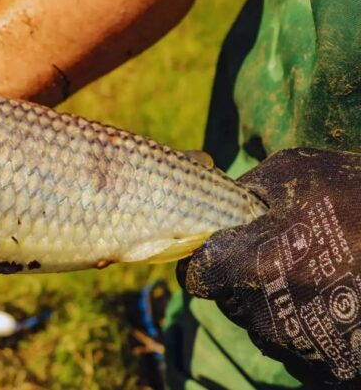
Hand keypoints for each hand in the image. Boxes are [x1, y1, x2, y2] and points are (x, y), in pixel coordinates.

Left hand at [178, 148, 360, 388]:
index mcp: (247, 267)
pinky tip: (339, 303)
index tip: (220, 253)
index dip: (206, 263)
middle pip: (232, 303)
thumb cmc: (360, 199)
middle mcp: (265, 316)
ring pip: (267, 328)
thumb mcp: (298, 173)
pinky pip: (303, 351)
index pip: (198, 276)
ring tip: (319, 279)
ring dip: (280, 307)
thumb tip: (225, 203)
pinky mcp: (331, 370)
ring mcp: (300, 349)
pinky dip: (313, 331)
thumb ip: (248, 191)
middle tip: (282, 259)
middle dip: (246, 282)